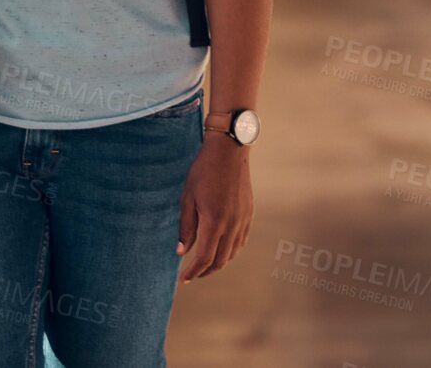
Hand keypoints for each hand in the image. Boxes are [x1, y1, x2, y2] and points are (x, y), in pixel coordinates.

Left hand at [176, 137, 253, 283]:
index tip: (183, 279)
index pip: (205, 258)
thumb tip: (181, 252)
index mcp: (214, 221)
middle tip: (192, 274)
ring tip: (205, 264)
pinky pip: (241, 240)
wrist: (229, 151)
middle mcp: (232, 224)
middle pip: (220, 260)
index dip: (193, 272)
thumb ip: (186, 228)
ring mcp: (243, 219)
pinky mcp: (249, 213)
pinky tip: (222, 248)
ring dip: (219, 262)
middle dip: (205, 271)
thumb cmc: (203, 172)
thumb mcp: (187, 199)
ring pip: (233, 252)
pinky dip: (231, 250)